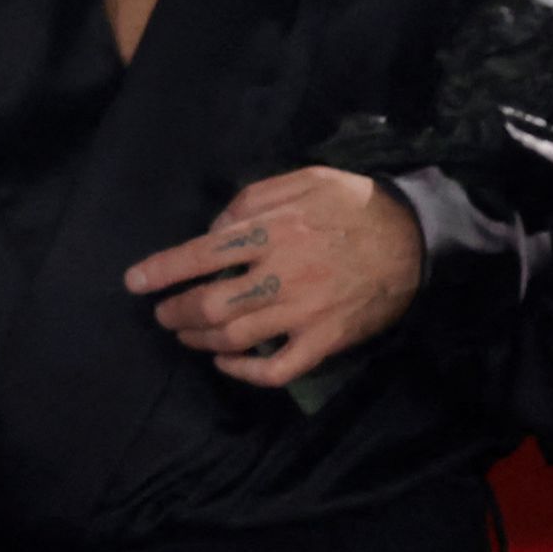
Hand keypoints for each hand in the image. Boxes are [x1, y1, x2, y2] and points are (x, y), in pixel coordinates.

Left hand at [123, 168, 423, 388]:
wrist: (418, 236)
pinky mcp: (327, 340)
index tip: (135, 282)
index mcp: (272, 231)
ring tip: (186, 334)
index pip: (200, 254)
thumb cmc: (354, 204)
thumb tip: (214, 229)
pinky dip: (244, 372)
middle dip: (175, 312)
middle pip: (209, 304)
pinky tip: (226, 363)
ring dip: (200, 339)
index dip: (161, 271)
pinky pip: (278, 368)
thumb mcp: (302, 179)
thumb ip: (251, 199)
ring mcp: (304, 312)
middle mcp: (282, 274)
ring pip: (235, 337)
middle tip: (163, 313)